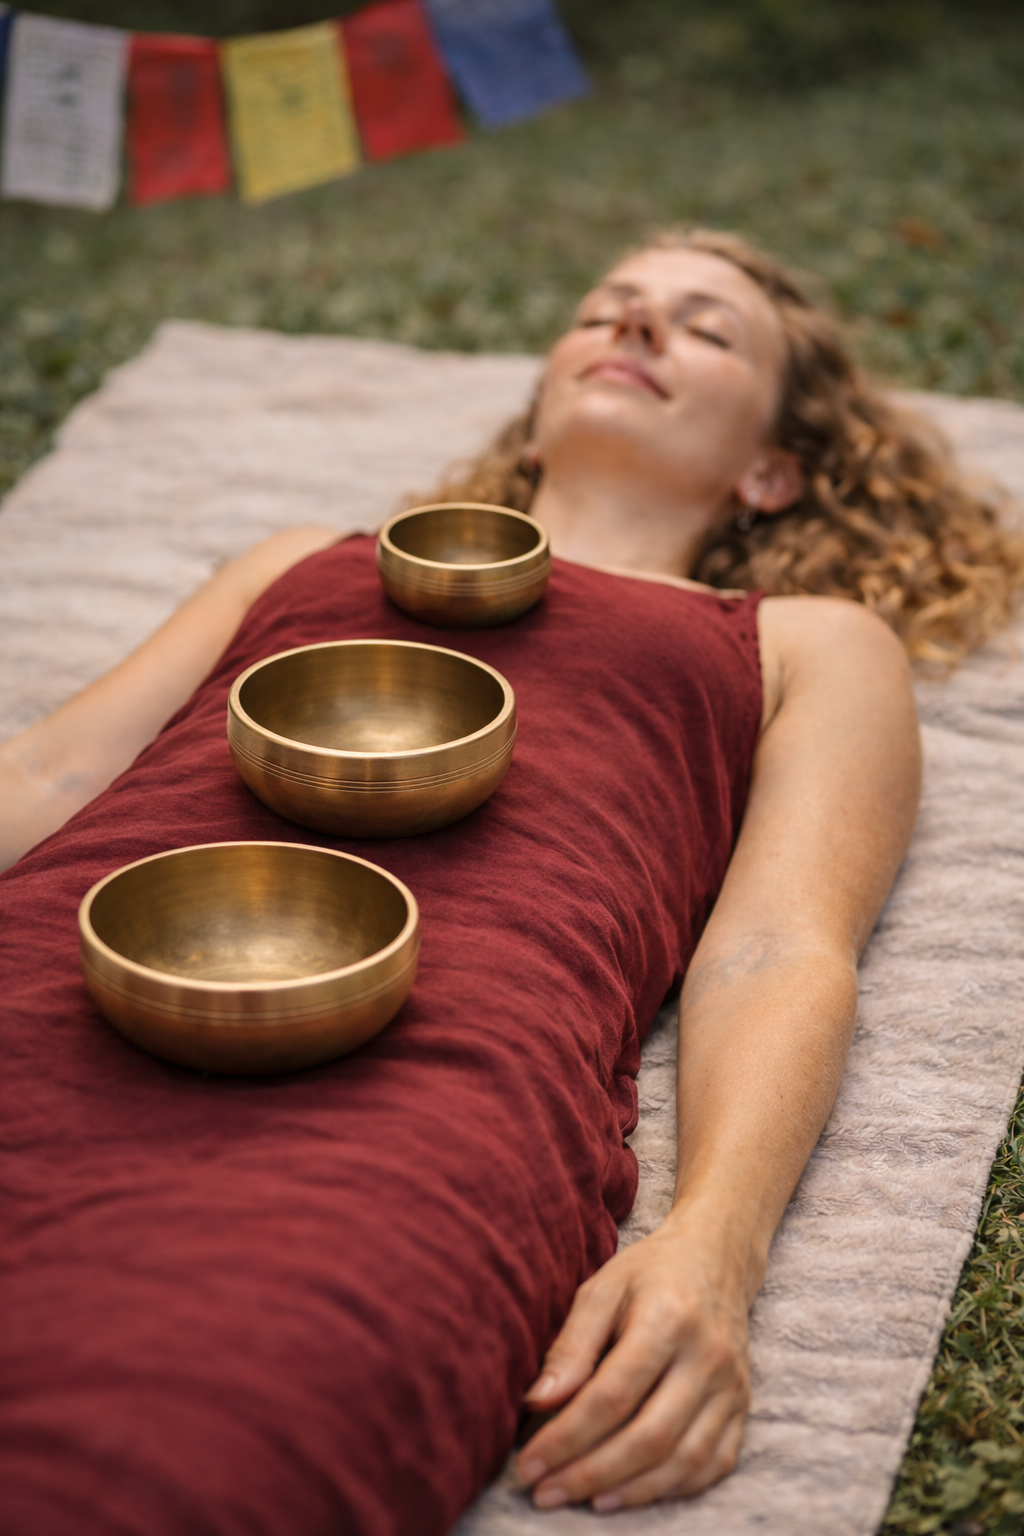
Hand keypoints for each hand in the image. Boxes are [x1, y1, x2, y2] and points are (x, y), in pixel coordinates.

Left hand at [514, 1215, 751, 1511]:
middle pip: (650, 1436)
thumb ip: (571, 1346)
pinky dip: (672, 1488)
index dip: (567, 1437)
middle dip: (591, 1473)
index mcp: (668, 1319)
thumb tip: (536, 1403)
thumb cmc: (649, 1273)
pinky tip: (631, 1493)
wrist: (716, 1258)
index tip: (528, 1464)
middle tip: (546, 1493)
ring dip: (630, 1491)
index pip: (612, 1395)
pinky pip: (713, 1464)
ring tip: (583, 1500)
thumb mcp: (603, 1289)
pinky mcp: (742, 1406)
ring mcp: (732, 1386)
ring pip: (684, 1459)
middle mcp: (707, 1358)